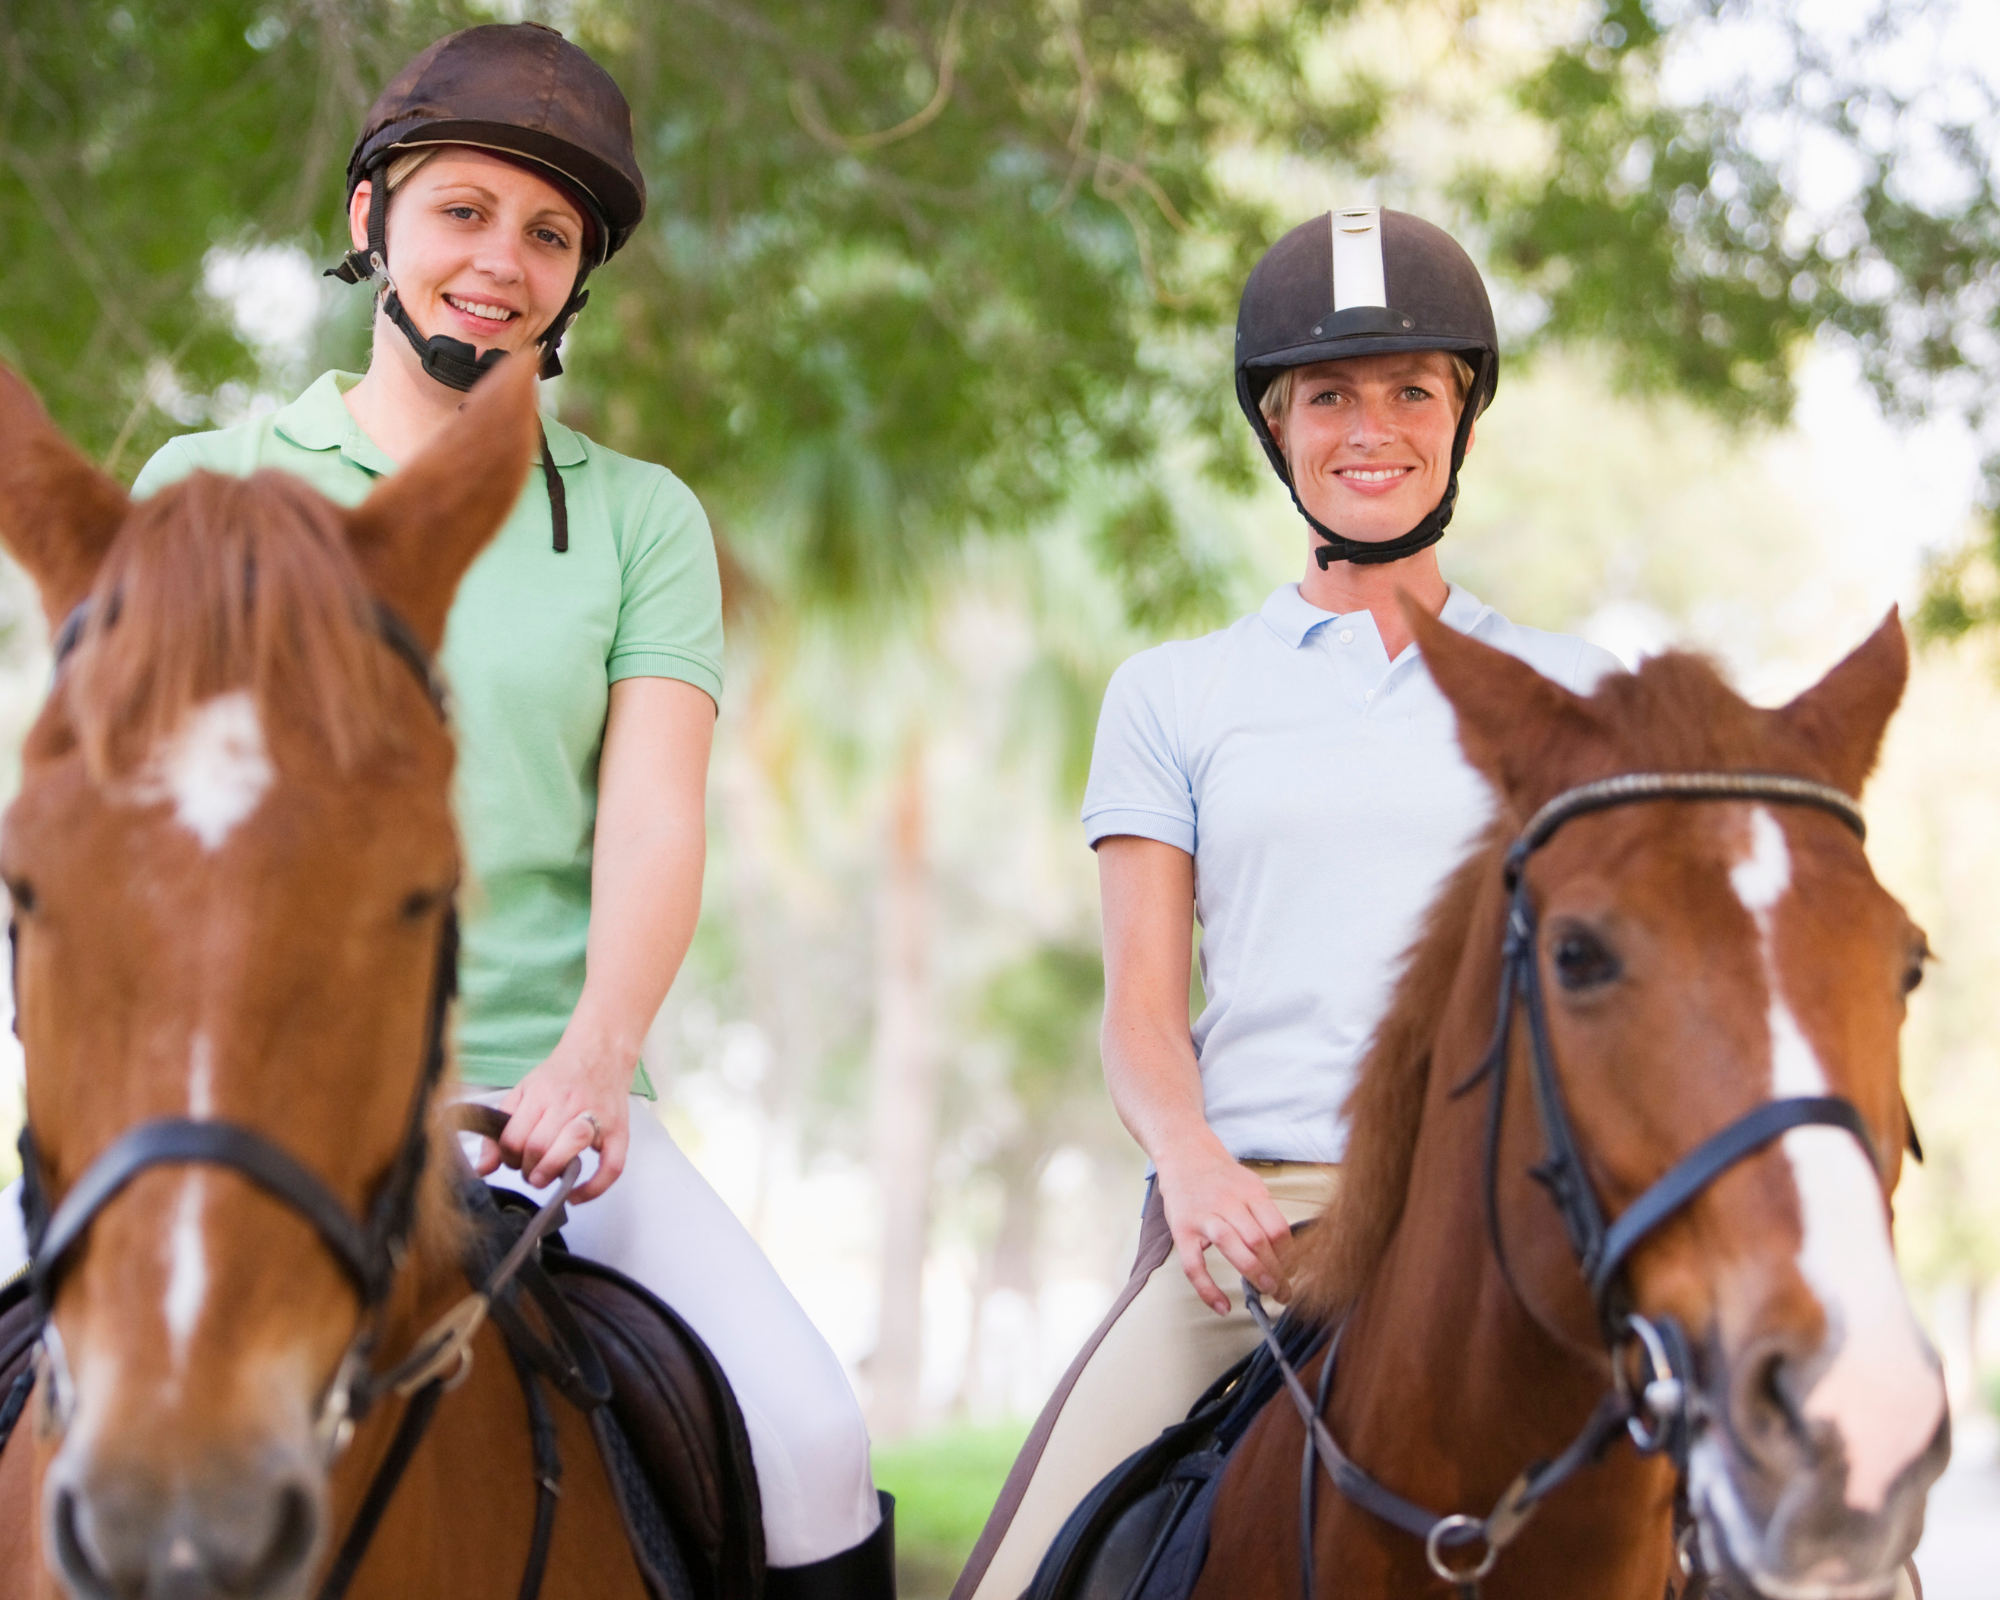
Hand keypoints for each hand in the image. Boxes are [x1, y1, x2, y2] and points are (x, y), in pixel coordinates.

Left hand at [472, 1033, 632, 1201]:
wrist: (601, 1051)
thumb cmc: (561, 1075)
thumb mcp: (523, 1092)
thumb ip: (500, 1129)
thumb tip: (484, 1168)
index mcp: (541, 1094)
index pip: (513, 1138)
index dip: (507, 1157)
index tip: (513, 1159)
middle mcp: (568, 1104)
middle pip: (538, 1146)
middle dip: (527, 1169)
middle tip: (530, 1170)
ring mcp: (597, 1117)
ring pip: (569, 1151)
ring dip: (550, 1173)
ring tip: (546, 1177)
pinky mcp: (619, 1131)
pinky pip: (611, 1166)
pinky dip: (593, 1187)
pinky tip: (576, 1195)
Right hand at [1155, 1145, 1291, 1315]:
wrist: (1185, 1156)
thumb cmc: (1221, 1178)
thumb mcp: (1250, 1185)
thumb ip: (1266, 1214)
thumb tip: (1288, 1253)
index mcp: (1250, 1191)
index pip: (1277, 1228)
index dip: (1290, 1256)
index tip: (1294, 1273)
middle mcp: (1227, 1202)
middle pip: (1258, 1240)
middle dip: (1276, 1272)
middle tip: (1284, 1292)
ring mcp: (1203, 1216)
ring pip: (1232, 1246)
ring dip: (1254, 1274)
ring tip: (1266, 1293)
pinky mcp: (1181, 1230)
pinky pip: (1194, 1264)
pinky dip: (1208, 1289)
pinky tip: (1222, 1305)